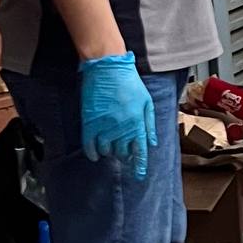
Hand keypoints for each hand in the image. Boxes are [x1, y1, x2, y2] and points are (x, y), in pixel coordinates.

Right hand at [78, 53, 156, 180]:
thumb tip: (152, 143)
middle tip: (123, 152)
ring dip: (109, 151)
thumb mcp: (146, 101)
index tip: (139, 175)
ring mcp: (104, 125)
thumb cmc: (130, 83)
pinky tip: (95, 154)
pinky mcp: (90, 122)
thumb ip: (149, 124)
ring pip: (106, 150)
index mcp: (137, 123)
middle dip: (124, 155)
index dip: (139, 165)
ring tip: (110, 146)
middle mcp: (122, 128)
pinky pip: (89, 145)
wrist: (108, 67)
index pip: (140, 151)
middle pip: (122, 152)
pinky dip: (92, 152)